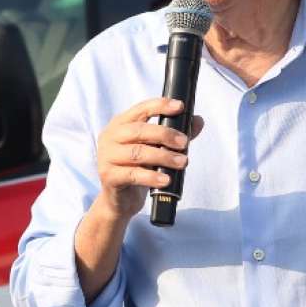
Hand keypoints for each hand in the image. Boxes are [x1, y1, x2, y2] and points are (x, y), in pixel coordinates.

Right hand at [93, 97, 204, 219]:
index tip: (180, 107)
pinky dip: (152, 177)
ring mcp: (106, 157)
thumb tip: (198, 120)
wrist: (119, 200)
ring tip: (182, 162)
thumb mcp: (155, 149)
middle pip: (139, 131)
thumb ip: (174, 135)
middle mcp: (110, 137)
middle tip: (184, 143)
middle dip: (165, 134)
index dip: (160, 106)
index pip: (140, 109)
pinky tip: (166, 180)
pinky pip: (132, 174)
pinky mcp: (108, 176)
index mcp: (120, 124)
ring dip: (163, 156)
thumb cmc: (138, 169)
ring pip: (138, 153)